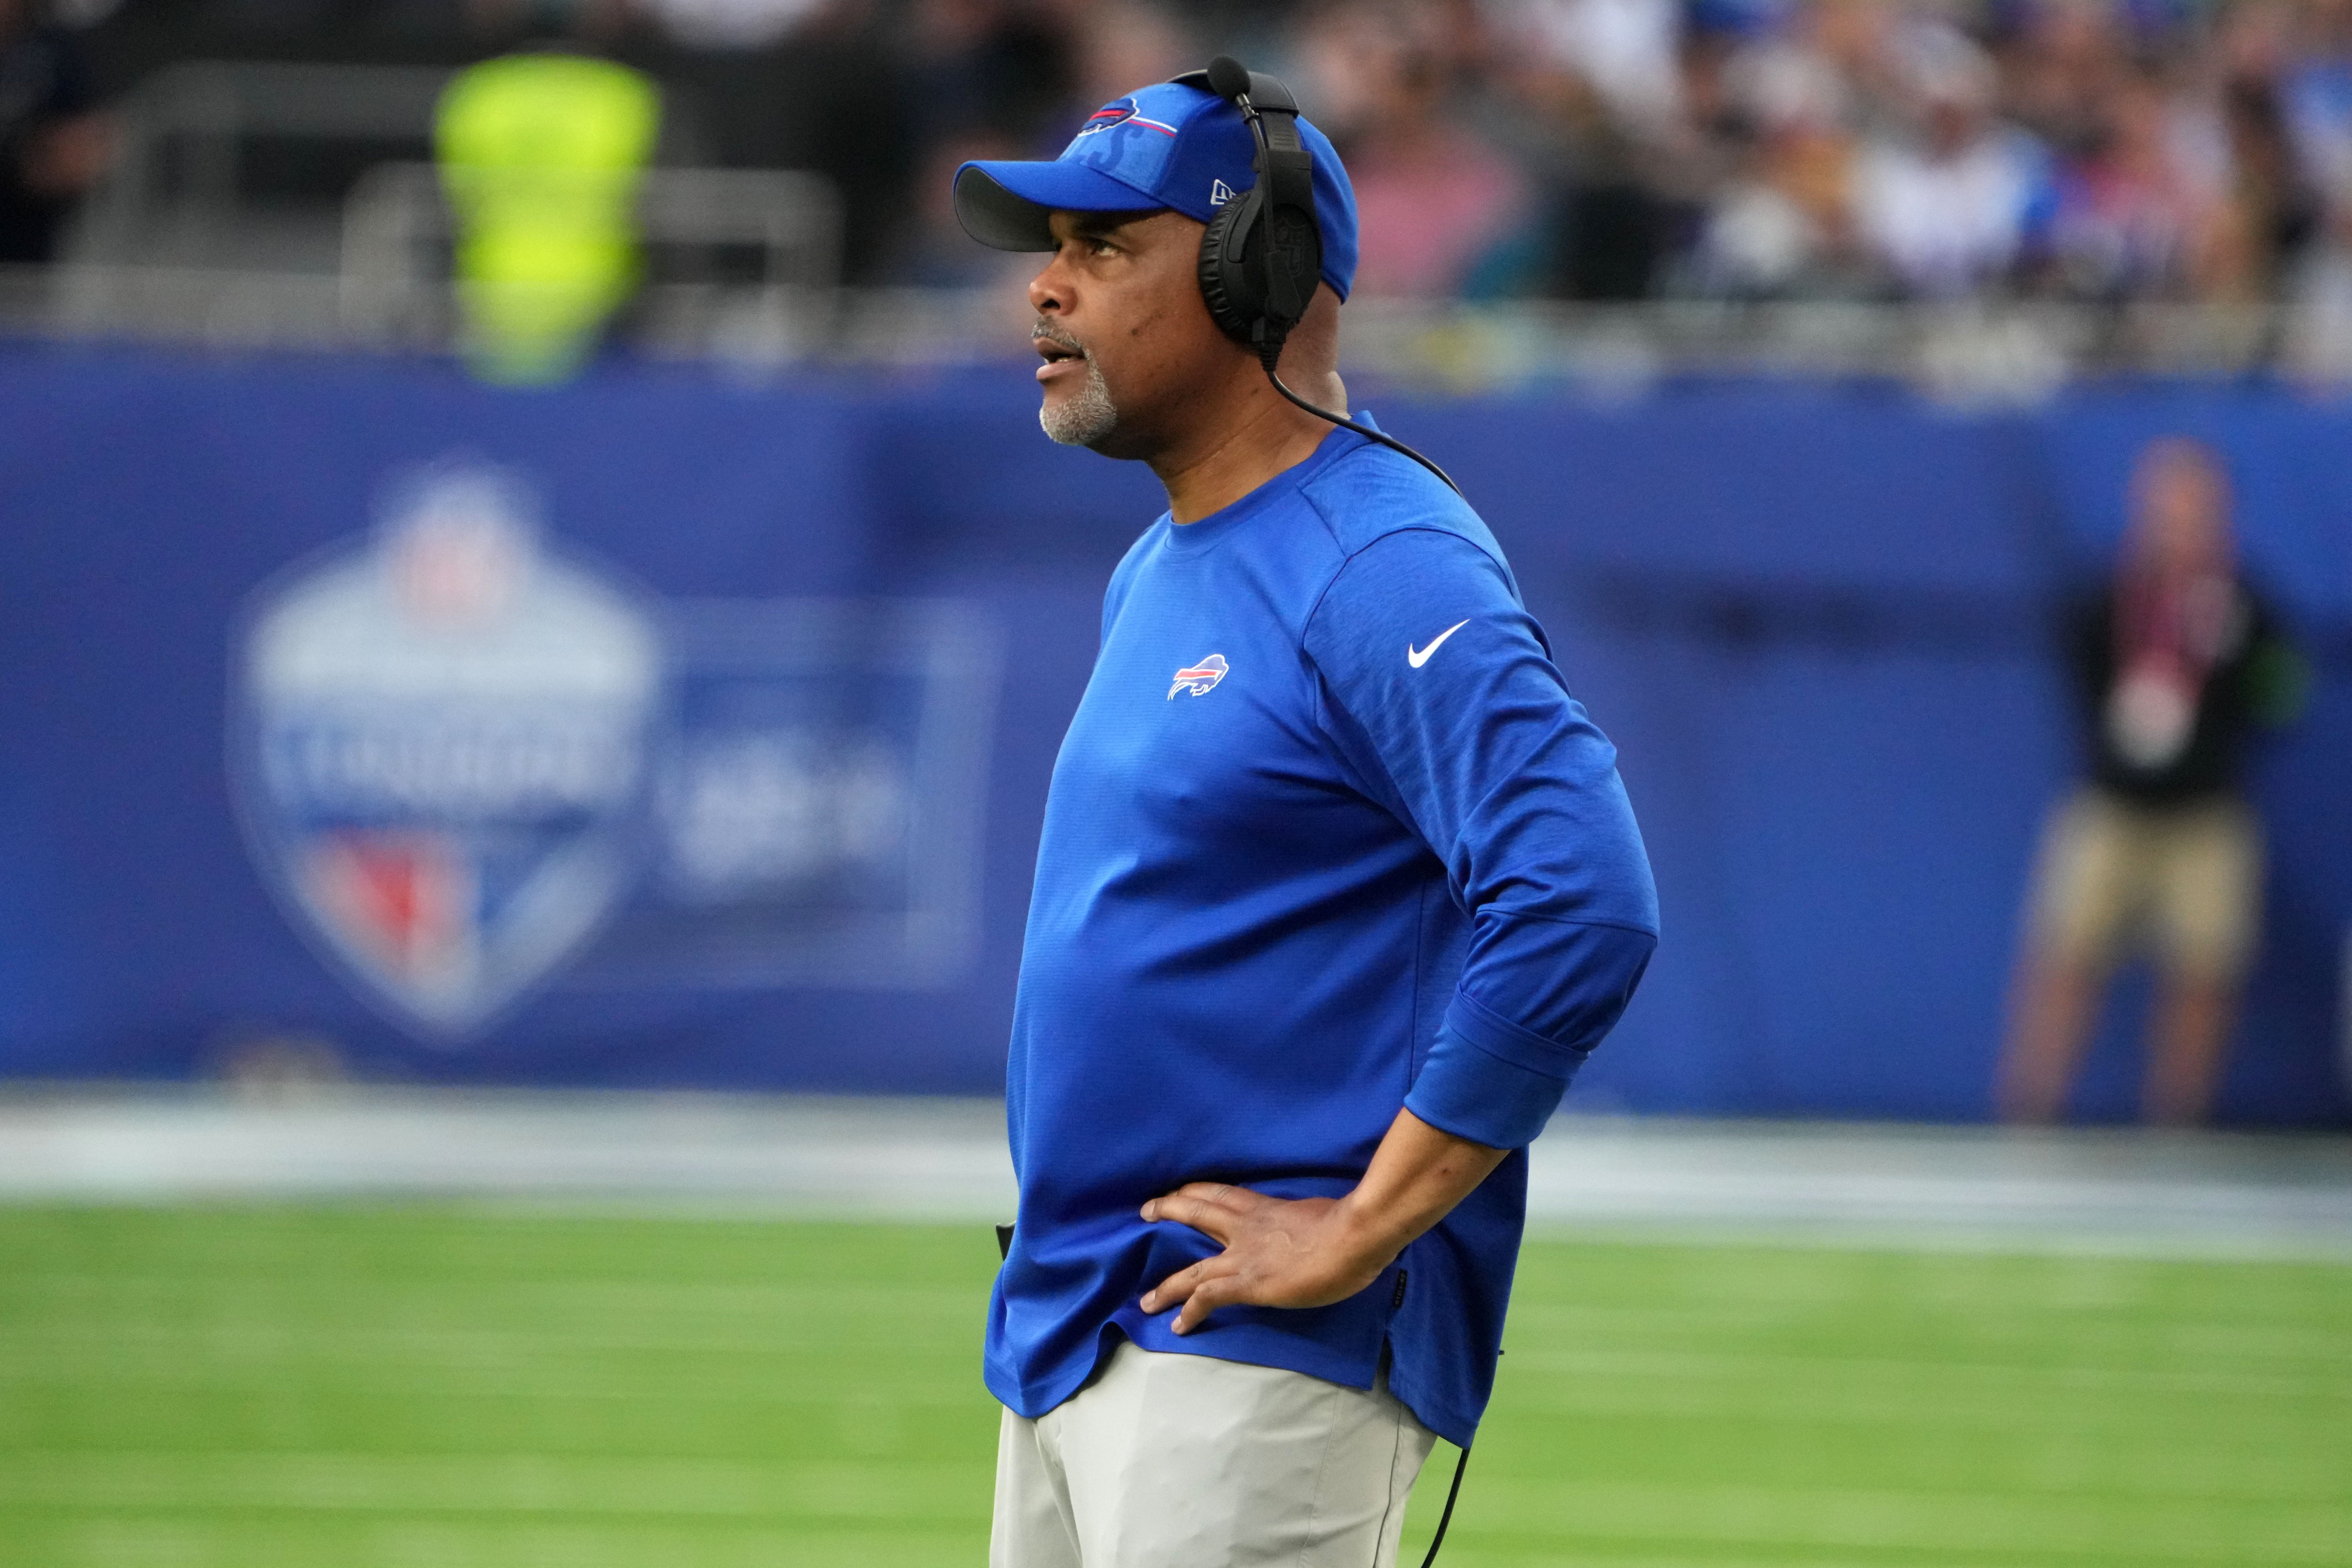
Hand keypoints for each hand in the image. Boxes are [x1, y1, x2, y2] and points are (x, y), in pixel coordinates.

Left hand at [1138, 1183, 1392, 1334]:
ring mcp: (1244, 1257)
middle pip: (1198, 1211)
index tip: (1183, 1189)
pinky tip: (1177, 1325)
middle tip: (1147, 1210)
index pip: (1224, 1193)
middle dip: (1169, 1209)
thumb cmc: (1349, 1225)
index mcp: (1267, 1208)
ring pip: (1193, 1268)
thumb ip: (1307, 1220)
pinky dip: (1188, 1311)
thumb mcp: (1321, 1213)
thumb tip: (1316, 1228)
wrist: (1354, 1236)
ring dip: (1167, 1285)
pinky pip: (1207, 1297)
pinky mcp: (1248, 1283)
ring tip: (1147, 1300)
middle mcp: (1247, 1227)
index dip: (1199, 1191)